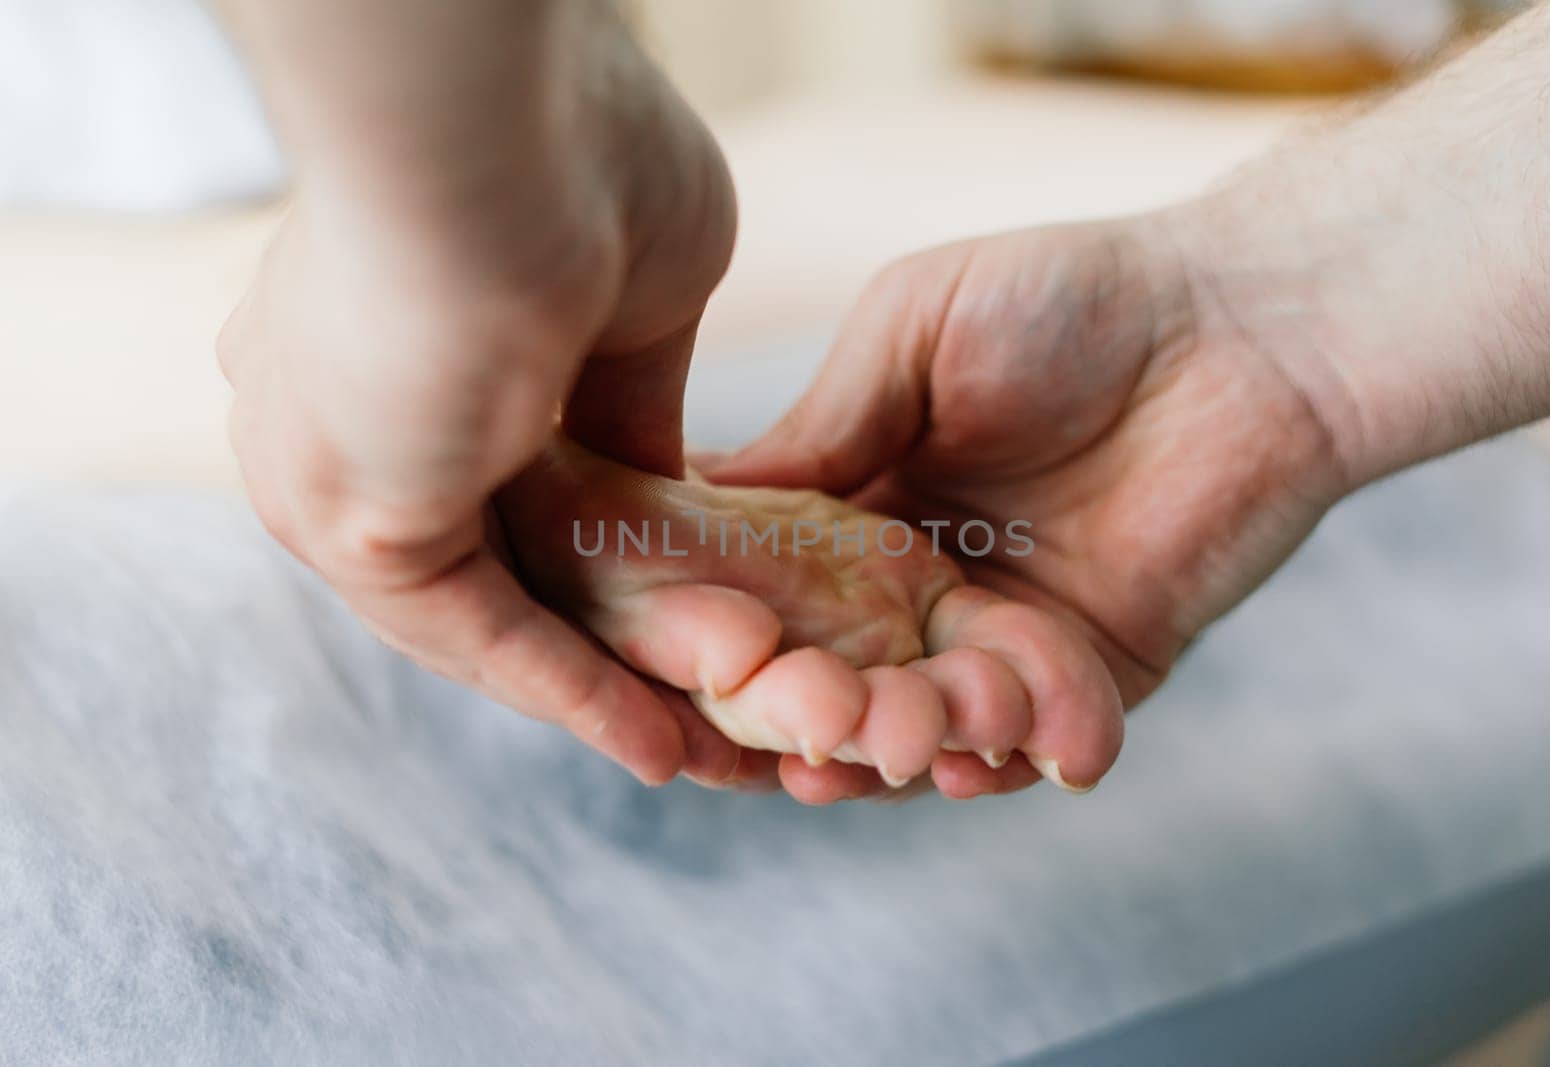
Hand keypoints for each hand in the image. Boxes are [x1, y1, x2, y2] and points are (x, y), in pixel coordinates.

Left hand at [218, 0, 735, 783]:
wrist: (498, 128)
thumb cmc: (576, 157)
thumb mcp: (644, 294)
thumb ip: (636, 396)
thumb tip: (657, 482)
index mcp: (395, 335)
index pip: (503, 473)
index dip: (598, 544)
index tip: (682, 596)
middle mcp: (335, 412)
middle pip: (492, 556)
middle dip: (601, 640)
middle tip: (692, 708)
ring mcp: (325, 467)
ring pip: (483, 609)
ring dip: (596, 686)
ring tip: (692, 750)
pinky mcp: (347, 519)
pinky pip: (473, 630)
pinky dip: (569, 690)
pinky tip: (655, 741)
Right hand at [711, 0, 1549, 800]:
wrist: (1246, 331)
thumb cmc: (1076, 297)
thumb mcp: (913, 329)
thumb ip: (822, 423)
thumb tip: (694, 497)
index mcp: (858, 500)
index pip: (763, 583)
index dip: (716, 620)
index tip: (675, 647)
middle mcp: (915, 581)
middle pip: (829, 671)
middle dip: (800, 705)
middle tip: (787, 715)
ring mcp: (998, 635)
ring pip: (918, 720)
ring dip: (891, 744)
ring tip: (869, 747)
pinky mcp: (1087, 675)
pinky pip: (1029, 741)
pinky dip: (997, 761)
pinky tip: (965, 763)